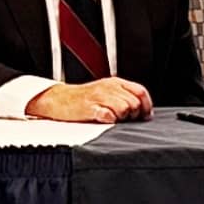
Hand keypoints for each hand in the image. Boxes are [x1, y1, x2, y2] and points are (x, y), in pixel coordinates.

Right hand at [31, 77, 152, 123]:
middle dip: (132, 114)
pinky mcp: (89, 107)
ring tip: (112, 118)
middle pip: (134, 102)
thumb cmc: (83, 99)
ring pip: (124, 109)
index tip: (144, 116)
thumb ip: (124, 97)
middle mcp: (109, 87)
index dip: (146, 106)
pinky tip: (104, 119)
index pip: (140, 91)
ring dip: (121, 118)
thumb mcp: (106, 92)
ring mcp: (99, 97)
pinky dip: (109, 120)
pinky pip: (108, 115)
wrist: (57, 100)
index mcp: (115, 82)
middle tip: (123, 119)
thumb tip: (144, 112)